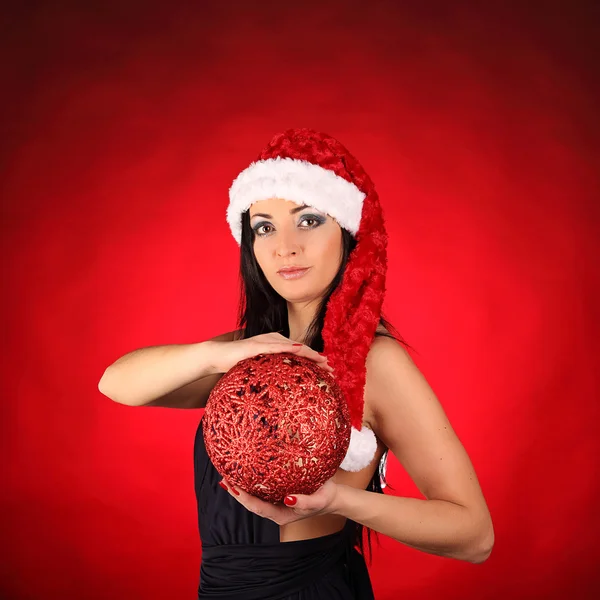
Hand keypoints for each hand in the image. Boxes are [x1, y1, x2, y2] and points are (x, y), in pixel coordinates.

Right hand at [210, 332, 333, 374]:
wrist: (217, 356)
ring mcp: (266, 341)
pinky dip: (288, 348)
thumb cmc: (237, 364)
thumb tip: (284, 389)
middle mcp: (274, 340)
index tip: (327, 371)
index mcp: (276, 346)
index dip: (314, 361)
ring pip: (293, 346)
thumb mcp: (259, 369)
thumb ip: (272, 373)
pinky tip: (299, 351)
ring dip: (309, 353)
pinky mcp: (257, 345)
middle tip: (332, 370)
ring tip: (323, 362)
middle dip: (318, 359)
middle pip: (301, 349)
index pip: (299, 353)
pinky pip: (275, 347)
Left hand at [218, 477, 339, 525]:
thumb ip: (304, 501)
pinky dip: (251, 482)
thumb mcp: (318, 500)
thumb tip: (288, 498)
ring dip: (241, 488)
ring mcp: (276, 502)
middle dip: (237, 492)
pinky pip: (262, 490)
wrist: (333, 497)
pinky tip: (245, 473)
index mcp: (282, 515)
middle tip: (225, 479)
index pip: (258, 508)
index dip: (244, 498)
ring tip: (229, 476)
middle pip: (251, 503)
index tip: (233, 488)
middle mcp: (276, 510)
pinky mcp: (279, 493)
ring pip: (254, 497)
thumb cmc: (325, 499)